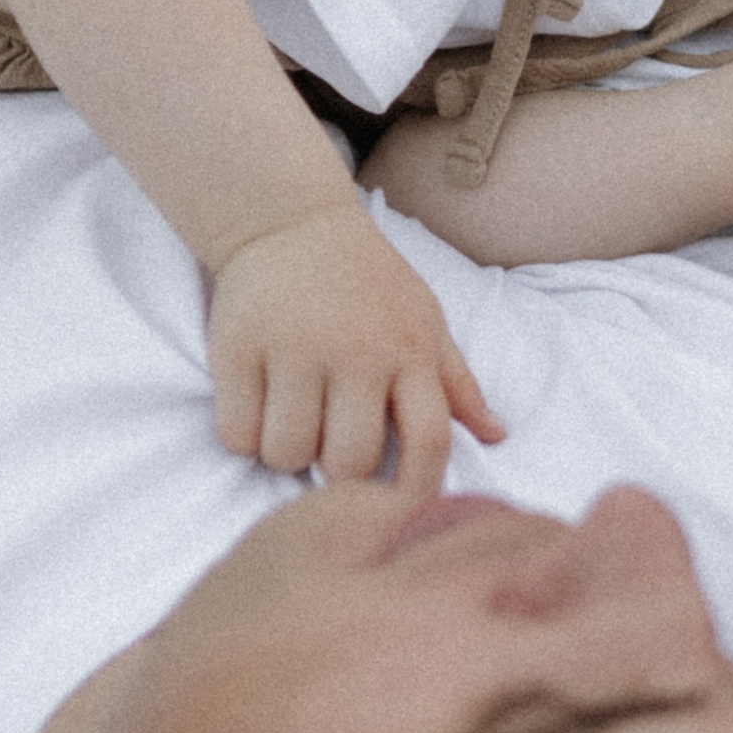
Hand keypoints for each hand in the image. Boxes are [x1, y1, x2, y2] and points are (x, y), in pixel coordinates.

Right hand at [206, 199, 505, 493]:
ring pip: (288, 454)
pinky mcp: (238, 345)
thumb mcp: (423, 320)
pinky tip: (256, 407)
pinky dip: (243, 435)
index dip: (418, 491)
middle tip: (330, 446)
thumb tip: (496, 435)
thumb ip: (455, 382)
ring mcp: (294, 348)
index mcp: (409, 351)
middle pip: (349, 462)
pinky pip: (236, 431)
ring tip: (293, 421)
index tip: (400, 510)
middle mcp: (356, 351)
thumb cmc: (368, 282)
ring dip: (287, 454)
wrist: (290, 221)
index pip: (428, 441)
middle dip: (339, 474)